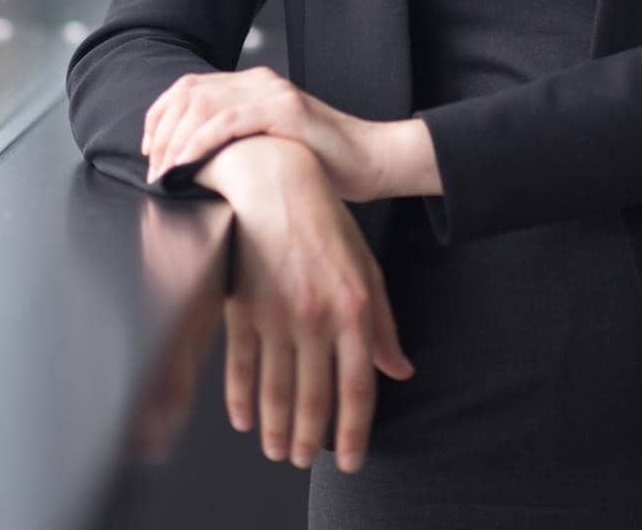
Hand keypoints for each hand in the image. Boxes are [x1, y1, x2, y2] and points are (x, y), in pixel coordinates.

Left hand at [142, 66, 388, 202]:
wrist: (371, 160)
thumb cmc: (323, 162)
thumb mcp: (270, 146)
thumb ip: (239, 141)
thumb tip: (195, 164)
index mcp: (253, 86)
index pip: (189, 88)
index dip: (160, 116)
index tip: (149, 150)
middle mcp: (259, 81)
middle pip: (189, 93)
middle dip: (161, 131)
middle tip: (153, 168)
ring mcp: (272, 93)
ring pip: (203, 105)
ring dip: (174, 140)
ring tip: (164, 172)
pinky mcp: (284, 111)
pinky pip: (228, 121)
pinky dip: (199, 141)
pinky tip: (185, 162)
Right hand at [217, 136, 414, 471]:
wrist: (274, 181)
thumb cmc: (324, 222)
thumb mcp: (366, 267)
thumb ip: (383, 323)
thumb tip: (399, 369)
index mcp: (354, 307)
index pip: (359, 386)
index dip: (355, 430)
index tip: (352, 458)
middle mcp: (317, 317)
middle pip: (314, 398)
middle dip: (310, 439)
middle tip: (305, 460)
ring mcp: (277, 315)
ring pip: (277, 391)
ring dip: (277, 430)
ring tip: (279, 451)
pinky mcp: (244, 308)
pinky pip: (241, 367)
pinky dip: (242, 400)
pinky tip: (246, 419)